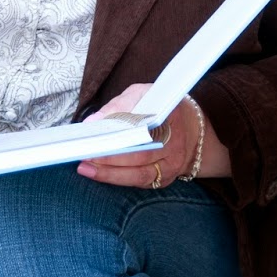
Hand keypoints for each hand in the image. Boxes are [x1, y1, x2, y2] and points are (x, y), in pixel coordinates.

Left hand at [77, 84, 230, 188]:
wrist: (191, 128)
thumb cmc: (161, 107)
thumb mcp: (144, 94)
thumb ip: (120, 104)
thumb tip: (93, 122)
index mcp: (172, 116)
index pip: (144, 125)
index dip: (119, 131)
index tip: (95, 132)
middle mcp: (175, 144)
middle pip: (141, 155)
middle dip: (110, 157)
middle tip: (84, 155)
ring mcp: (172, 165)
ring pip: (140, 174)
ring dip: (110, 174)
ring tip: (86, 169)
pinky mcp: (165, 179)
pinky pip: (140, 182)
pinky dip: (118, 179)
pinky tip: (100, 174)